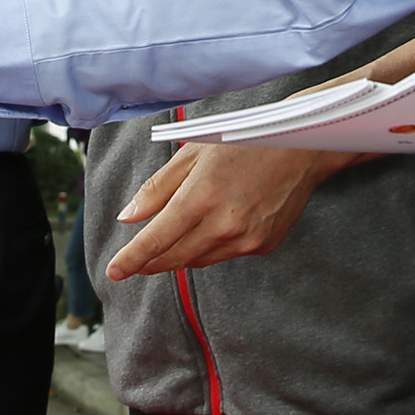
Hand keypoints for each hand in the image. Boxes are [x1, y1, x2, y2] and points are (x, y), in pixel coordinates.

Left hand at [106, 142, 354, 279]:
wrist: (300, 148)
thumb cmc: (243, 143)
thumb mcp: (193, 154)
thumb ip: (157, 189)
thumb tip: (129, 217)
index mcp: (200, 197)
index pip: (155, 240)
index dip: (131, 259)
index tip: (114, 271)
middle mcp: (222, 225)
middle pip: (173, 258)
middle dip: (149, 262)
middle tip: (134, 262)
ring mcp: (245, 239)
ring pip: (197, 260)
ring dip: (179, 254)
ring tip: (173, 237)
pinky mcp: (262, 246)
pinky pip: (224, 255)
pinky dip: (210, 246)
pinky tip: (214, 226)